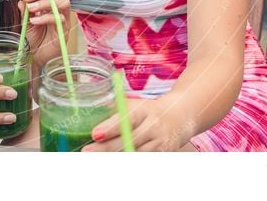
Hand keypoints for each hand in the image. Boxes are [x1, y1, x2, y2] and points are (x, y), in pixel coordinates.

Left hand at [14, 0, 70, 69]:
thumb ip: (25, 11)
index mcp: (48, 3)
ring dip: (45, 2)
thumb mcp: (26, 23)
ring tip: (31, 9)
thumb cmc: (35, 40)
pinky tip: (34, 21)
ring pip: (63, 2)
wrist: (37, 59)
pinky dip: (45, 18)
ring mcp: (63, 18)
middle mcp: (58, 8)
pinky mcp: (65, 30)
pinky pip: (60, 19)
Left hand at [82, 97, 196, 151]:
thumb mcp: (135, 104)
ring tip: (97, 159)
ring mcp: (159, 143)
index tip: (95, 134)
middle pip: (129, 140)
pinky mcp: (163, 154)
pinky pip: (144, 160)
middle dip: (106, 148)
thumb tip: (90, 110)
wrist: (179, 117)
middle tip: (87, 151)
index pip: (128, 118)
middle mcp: (153, 126)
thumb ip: (115, 108)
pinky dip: (129, 162)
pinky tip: (115, 162)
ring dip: (116, 158)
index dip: (111, 127)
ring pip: (136, 154)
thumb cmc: (149, 111)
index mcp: (144, 110)